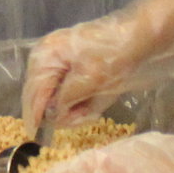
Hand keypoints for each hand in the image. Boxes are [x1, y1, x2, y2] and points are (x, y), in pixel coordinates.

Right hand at [21, 0, 173, 135]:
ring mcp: (59, 60)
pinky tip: (90, 106)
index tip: (37, 138)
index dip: (35, 117)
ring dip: (71, 108)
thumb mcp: (89, 81)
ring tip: (88, 113)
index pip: (34, 93)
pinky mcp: (73, 65)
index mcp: (46, 56)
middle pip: (41, 94)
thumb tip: (50, 117)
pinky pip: (68, 89)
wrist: (140, 34)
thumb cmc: (113, 55)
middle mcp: (47, 56)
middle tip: (75, 123)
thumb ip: (65, 100)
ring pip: (56, 94)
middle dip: (58, 113)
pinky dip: (78, 101)